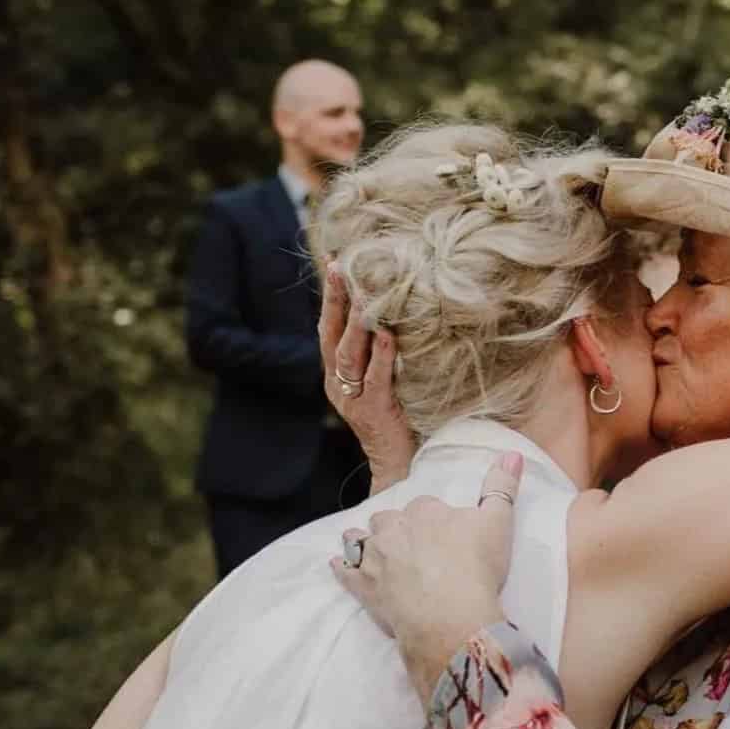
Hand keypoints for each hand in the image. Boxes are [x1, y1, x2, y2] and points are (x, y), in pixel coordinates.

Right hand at [319, 267, 415, 492]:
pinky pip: (375, 380)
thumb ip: (381, 352)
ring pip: (348, 356)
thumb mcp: (384, 379)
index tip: (335, 261)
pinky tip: (387, 335)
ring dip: (357, 324)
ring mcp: (353, 400)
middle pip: (331, 335)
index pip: (329, 328)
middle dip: (336, 300)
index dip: (331, 296)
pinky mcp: (375, 413)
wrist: (401, 466)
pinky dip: (380, 356)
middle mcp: (338, 386)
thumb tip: (396, 309)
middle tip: (341, 267)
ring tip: (365, 296)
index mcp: (337, 375)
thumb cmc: (399, 417)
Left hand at [331, 453, 523, 702]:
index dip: (433, 519)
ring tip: (373, 547)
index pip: (425, 505)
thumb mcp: (498, 523)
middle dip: (396, 528)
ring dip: (364, 540)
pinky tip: (337, 563)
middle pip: (388, 519)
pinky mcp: (363, 587)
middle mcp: (394, 529)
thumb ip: (502, 487)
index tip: (443, 533)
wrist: (450, 617)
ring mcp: (375, 558)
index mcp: (425, 511)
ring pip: (360, 539)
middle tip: (412, 544)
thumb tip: (511, 454)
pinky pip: (345, 571)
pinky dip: (341, 566)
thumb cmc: (476, 569)